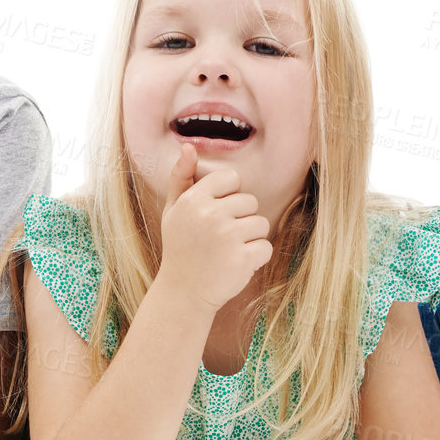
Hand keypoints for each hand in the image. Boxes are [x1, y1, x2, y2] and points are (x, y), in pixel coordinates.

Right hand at [156, 144, 272, 309]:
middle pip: (250, 201)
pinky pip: (265, 247)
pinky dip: (256, 258)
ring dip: (250, 239)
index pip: (231, 178)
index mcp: (194, 200)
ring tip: (228, 251)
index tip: (216, 215)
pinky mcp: (243, 258)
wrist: (182, 293)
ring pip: (261, 224)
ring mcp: (228, 237)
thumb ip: (180, 178)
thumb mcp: (174, 211)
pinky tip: (236, 265)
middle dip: (241, 219)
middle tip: (220, 238)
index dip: (228, 197)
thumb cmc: (180, 248)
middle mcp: (210, 215)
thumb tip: (189, 146)